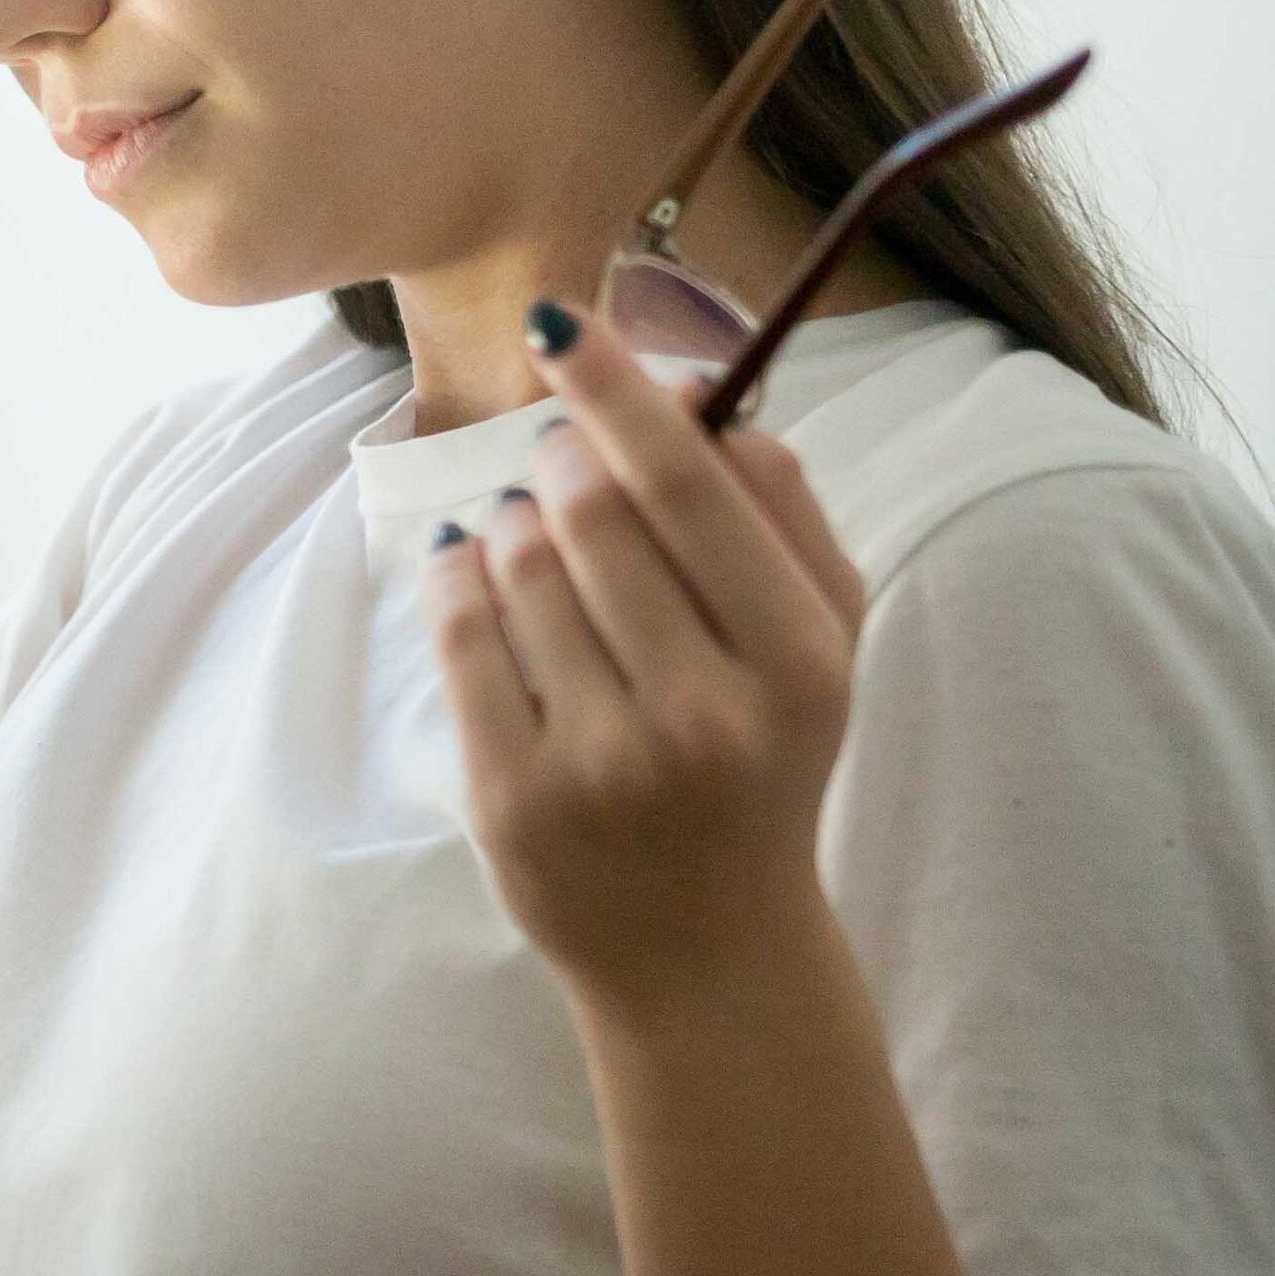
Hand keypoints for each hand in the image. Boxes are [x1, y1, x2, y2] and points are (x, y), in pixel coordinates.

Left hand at [426, 300, 871, 996]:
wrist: (709, 951)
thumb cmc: (763, 768)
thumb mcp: (819, 654)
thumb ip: (786, 522)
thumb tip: (719, 401)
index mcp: (797, 660)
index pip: (687, 485)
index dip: (615, 390)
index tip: (563, 324)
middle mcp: (706, 710)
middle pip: (589, 510)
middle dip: (560, 463)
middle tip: (560, 467)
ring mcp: (604, 759)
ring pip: (517, 563)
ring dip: (512, 525)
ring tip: (538, 544)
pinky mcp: (514, 796)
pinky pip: (460, 635)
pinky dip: (455, 578)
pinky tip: (473, 567)